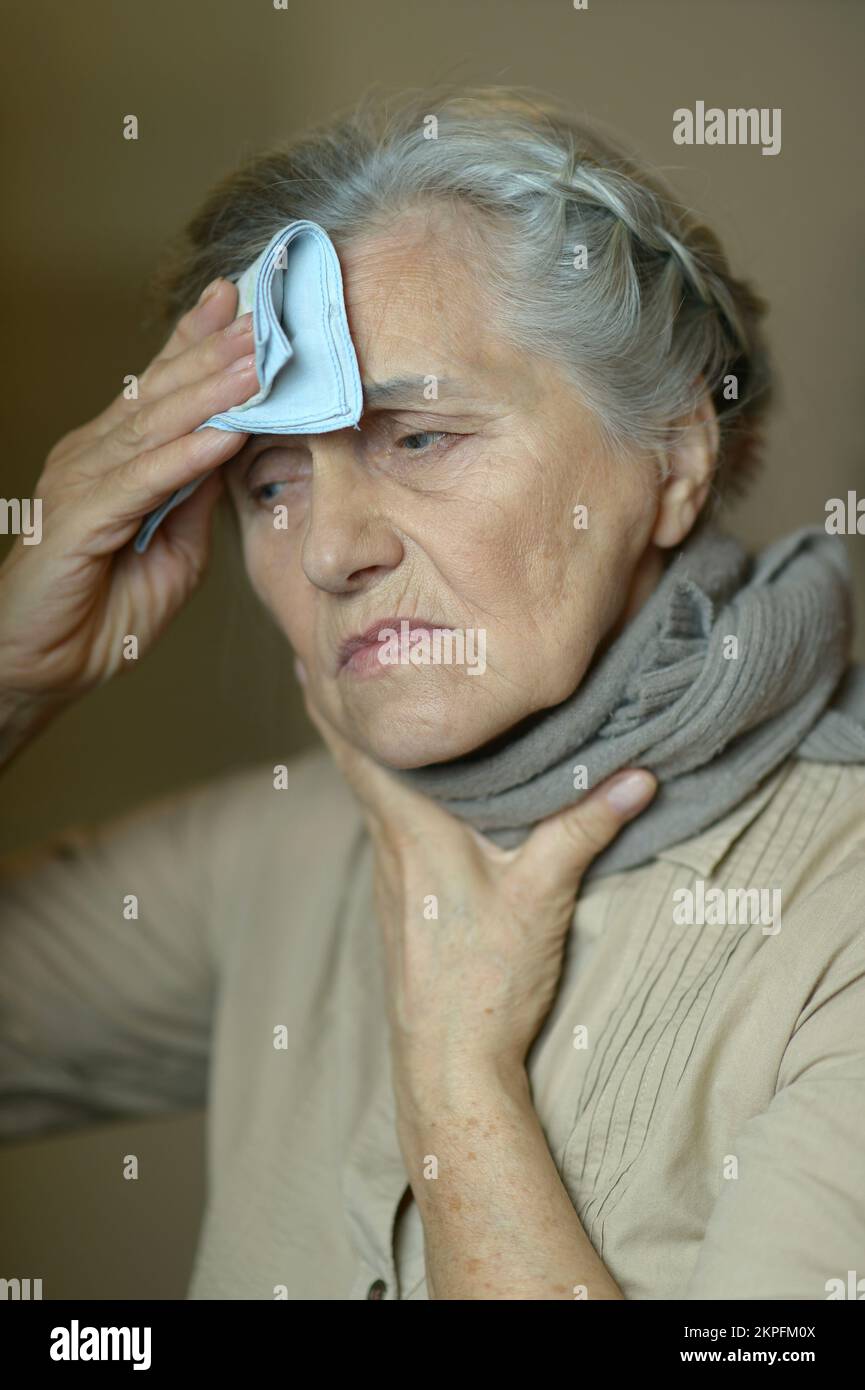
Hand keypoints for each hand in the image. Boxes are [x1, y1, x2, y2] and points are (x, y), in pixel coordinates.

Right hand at [0, 278, 257, 718]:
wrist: (42, 664)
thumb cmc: (103, 611)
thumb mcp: (174, 550)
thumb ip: (198, 500)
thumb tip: (233, 452)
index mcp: (115, 458)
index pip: (158, 389)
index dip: (195, 343)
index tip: (237, 303)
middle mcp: (95, 456)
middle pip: (161, 393)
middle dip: (214, 352)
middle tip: (262, 316)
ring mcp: (84, 482)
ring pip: (156, 426)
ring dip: (211, 393)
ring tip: (257, 361)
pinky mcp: (81, 518)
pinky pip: (144, 481)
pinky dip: (187, 457)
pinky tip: (223, 437)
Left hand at [296, 663, 656, 1103]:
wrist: (447, 1064)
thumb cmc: (483, 981)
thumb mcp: (540, 897)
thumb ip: (583, 828)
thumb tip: (636, 774)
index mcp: (410, 829)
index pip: (358, 746)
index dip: (332, 695)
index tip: (312, 644)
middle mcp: (389, 844)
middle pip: (357, 760)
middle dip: (347, 707)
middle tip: (338, 650)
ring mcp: (392, 875)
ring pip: (373, 793)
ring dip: (370, 747)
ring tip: (379, 701)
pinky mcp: (404, 900)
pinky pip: (390, 825)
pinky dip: (393, 788)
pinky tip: (420, 786)